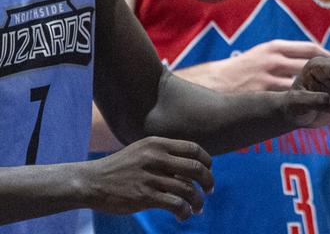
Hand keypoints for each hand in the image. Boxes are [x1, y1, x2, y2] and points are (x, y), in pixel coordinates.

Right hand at [81, 137, 213, 219]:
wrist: (89, 182)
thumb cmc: (119, 168)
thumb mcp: (142, 151)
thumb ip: (164, 155)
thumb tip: (193, 166)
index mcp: (157, 144)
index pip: (193, 149)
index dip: (206, 161)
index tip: (208, 171)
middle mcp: (155, 158)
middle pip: (196, 168)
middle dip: (208, 181)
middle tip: (210, 191)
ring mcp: (149, 177)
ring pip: (188, 189)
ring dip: (198, 201)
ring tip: (198, 208)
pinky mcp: (144, 196)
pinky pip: (175, 204)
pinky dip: (184, 211)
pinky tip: (184, 215)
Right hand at [206, 39, 329, 91]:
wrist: (211, 82)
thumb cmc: (239, 69)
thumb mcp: (261, 54)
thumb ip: (282, 57)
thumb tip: (308, 61)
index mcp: (273, 47)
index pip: (310, 48)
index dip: (326, 56)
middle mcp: (273, 60)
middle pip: (310, 65)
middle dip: (326, 74)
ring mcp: (268, 79)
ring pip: (302, 84)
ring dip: (316, 90)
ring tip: (328, 97)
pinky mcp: (263, 96)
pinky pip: (288, 99)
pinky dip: (300, 103)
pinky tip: (309, 109)